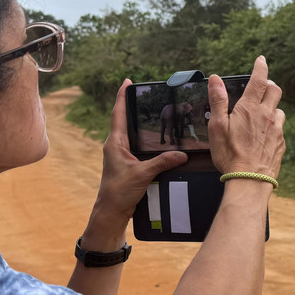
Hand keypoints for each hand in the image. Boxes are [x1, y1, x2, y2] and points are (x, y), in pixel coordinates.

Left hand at [85, 78, 187, 244]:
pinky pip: (136, 145)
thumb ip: (162, 162)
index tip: (127, 81)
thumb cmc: (119, 192)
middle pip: (123, 120)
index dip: (122, 97)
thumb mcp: (142, 174)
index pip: (118, 114)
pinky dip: (144, 138)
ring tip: (151, 111)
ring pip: (130, 133)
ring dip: (138, 122)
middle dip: (132, 105)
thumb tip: (182, 153)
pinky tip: (156, 139)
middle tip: (143, 92)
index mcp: (115, 143)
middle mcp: (116, 146)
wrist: (111, 212)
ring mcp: (121, 155)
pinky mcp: (127, 164)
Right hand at [207, 55, 284, 179]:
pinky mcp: (281, 143)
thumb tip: (216, 79)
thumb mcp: (217, 126)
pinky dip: (273, 126)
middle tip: (262, 86)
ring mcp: (277, 130)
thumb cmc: (230, 154)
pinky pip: (280, 129)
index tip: (261, 60)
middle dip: (269, 85)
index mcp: (250, 108)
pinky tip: (264, 135)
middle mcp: (267, 115)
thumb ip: (218, 100)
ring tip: (262, 114)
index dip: (260, 67)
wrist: (250, 180)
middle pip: (275, 91)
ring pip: (279, 110)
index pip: (259, 80)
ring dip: (272, 107)